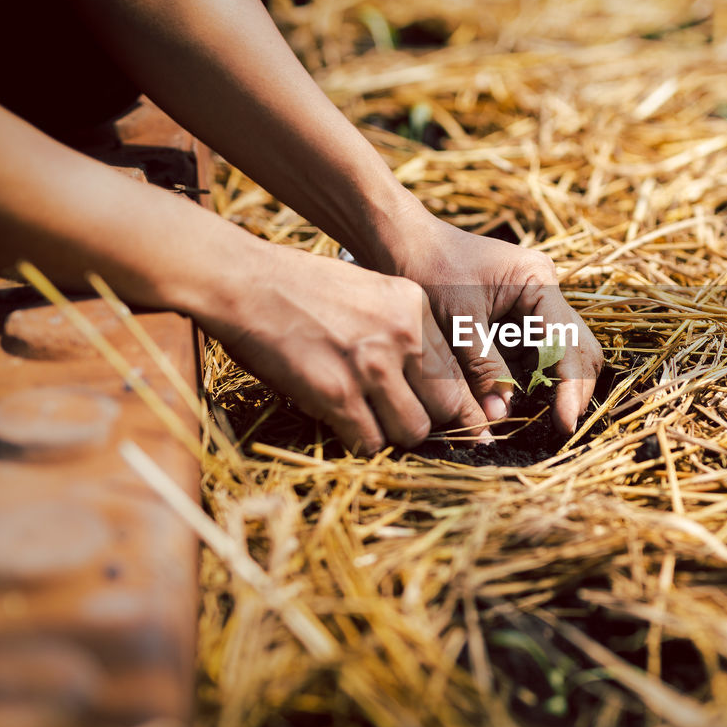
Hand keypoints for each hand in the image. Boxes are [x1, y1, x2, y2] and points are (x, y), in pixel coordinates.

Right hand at [199, 244, 488, 453]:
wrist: (247, 282)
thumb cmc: (302, 288)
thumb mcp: (371, 291)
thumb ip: (402, 327)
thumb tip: (424, 376)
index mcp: (415, 308)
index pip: (459, 370)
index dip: (467, 406)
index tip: (479, 428)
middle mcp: (403, 335)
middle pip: (446, 405)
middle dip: (435, 423)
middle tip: (423, 432)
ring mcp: (372, 366)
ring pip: (413, 430)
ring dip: (396, 435)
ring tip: (375, 425)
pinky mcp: (337, 393)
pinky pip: (369, 441)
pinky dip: (362, 444)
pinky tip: (348, 430)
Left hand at [384, 218, 603, 432]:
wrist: (399, 242)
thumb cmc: (427, 267)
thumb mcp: (457, 321)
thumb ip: (483, 367)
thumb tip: (500, 415)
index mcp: (538, 282)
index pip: (568, 342)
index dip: (571, 386)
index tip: (563, 423)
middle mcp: (544, 294)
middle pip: (577, 349)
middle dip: (572, 389)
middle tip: (560, 427)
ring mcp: (532, 308)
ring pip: (559, 357)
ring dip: (551, 389)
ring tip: (539, 421)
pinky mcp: (514, 322)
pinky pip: (532, 358)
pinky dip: (528, 382)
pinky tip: (515, 403)